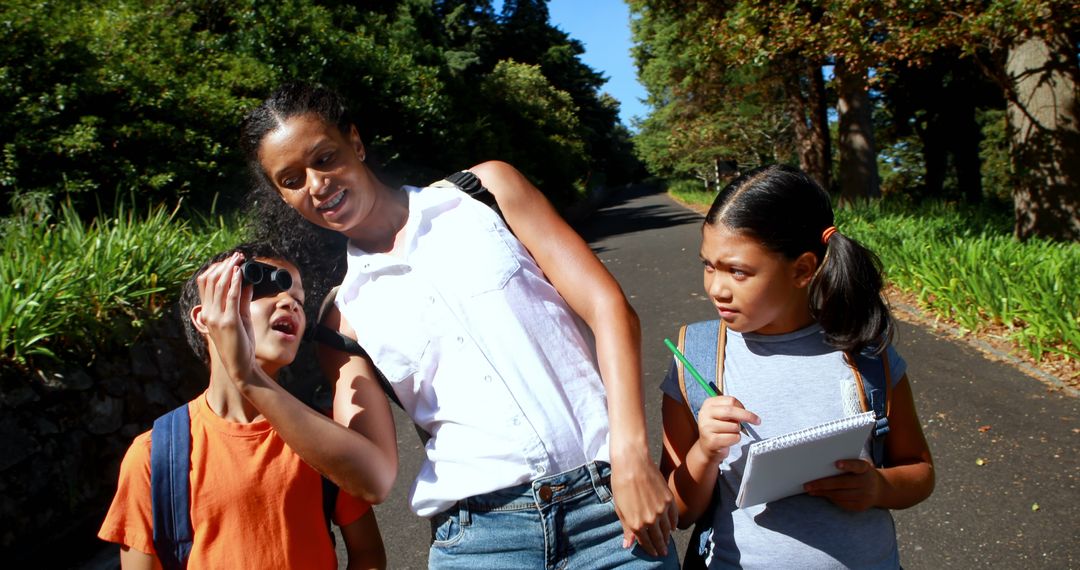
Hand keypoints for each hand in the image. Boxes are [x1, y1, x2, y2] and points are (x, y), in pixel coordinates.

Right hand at [195, 252, 254, 381]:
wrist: (241, 366)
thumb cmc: (241, 344)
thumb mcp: (241, 318)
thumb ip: (242, 300)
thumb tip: (248, 281)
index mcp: (208, 313)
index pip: (205, 284)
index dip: (216, 269)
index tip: (230, 260)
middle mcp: (209, 314)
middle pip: (210, 281)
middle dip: (224, 265)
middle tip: (236, 256)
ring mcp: (217, 318)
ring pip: (219, 286)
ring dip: (230, 269)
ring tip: (239, 259)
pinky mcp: (229, 322)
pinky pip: (231, 297)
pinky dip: (235, 282)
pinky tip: (240, 273)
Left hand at [610, 448, 676, 557]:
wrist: (632, 463)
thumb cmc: (621, 484)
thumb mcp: (620, 508)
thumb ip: (626, 527)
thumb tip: (628, 544)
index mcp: (636, 524)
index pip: (645, 542)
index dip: (650, 549)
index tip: (653, 553)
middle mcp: (650, 520)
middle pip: (658, 538)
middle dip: (661, 547)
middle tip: (663, 553)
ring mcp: (662, 510)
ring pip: (668, 529)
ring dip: (668, 537)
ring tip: (667, 541)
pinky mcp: (669, 500)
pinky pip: (674, 517)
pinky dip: (674, 524)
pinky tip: (673, 527)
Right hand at [697, 395, 758, 463]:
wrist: (706, 447)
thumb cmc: (718, 429)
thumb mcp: (721, 414)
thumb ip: (732, 410)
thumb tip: (748, 413)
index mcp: (708, 404)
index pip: (730, 400)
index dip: (742, 406)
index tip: (747, 412)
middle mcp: (705, 414)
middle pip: (731, 411)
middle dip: (747, 416)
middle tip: (757, 421)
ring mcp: (706, 427)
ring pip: (734, 426)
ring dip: (737, 431)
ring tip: (728, 433)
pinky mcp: (712, 440)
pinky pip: (733, 437)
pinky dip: (735, 439)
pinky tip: (727, 440)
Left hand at [804, 459, 883, 510]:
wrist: (879, 489)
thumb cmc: (861, 473)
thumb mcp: (859, 465)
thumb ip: (847, 464)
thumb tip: (821, 464)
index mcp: (865, 468)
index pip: (857, 465)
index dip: (847, 465)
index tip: (836, 464)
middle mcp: (867, 482)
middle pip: (843, 483)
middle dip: (823, 484)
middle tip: (807, 485)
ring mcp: (865, 496)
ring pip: (840, 495)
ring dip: (823, 493)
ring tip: (810, 490)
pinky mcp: (860, 506)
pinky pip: (842, 503)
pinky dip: (830, 499)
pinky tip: (821, 494)